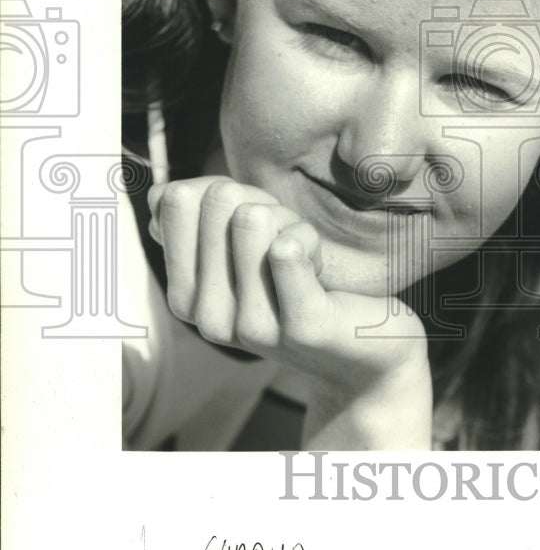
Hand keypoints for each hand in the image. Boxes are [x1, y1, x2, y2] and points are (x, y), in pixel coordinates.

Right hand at [147, 177, 431, 446]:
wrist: (368, 355)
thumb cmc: (305, 284)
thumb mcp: (244, 247)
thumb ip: (199, 218)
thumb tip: (161, 196)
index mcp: (185, 298)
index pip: (177, 200)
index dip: (225, 194)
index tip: (257, 229)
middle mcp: (208, 319)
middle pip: (220, 202)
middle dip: (264, 207)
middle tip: (289, 247)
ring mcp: (252, 327)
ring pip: (254, 218)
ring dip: (293, 225)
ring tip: (309, 262)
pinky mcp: (302, 327)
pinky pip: (286, 251)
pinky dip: (307, 239)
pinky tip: (320, 266)